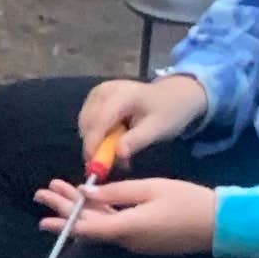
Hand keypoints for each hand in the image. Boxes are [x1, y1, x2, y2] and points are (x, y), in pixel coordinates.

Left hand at [32, 171, 220, 255]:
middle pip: (88, 226)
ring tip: (57, 192)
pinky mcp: (143, 238)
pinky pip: (112, 227)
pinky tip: (86, 201)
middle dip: (63, 209)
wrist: (219, 224)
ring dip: (78, 209)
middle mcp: (126, 240)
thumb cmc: (187, 202)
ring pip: (98, 225)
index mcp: (126, 228)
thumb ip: (117, 192)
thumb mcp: (151, 188)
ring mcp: (134, 242)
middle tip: (41, 193)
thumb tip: (86, 192)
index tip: (45, 204)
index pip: (86, 225)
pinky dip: (96, 213)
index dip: (64, 215)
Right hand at [76, 72, 209, 169]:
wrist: (173, 95)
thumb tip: (118, 154)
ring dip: (96, 142)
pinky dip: (97, 135)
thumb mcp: (158, 128)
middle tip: (110, 164)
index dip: (93, 144)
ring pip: (85, 124)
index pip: (99, 121)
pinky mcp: (96, 97)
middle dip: (94, 146)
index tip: (94, 167)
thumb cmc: (168, 111)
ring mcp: (98, 92)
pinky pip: (88, 121)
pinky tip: (113, 140)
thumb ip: (137, 140)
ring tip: (116, 151)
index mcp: (123, 94)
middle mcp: (105, 90)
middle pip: (88, 123)